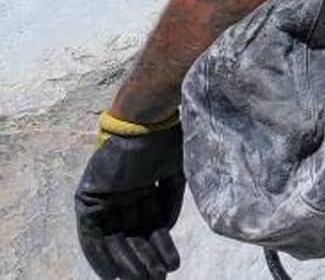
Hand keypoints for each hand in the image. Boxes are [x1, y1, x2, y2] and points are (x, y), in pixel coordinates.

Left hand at [75, 112, 184, 278]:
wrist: (147, 120)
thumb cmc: (165, 139)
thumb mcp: (175, 174)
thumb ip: (169, 204)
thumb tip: (163, 232)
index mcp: (143, 184)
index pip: (150, 223)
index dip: (159, 246)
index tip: (170, 265)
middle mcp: (123, 193)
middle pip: (133, 235)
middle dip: (146, 259)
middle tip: (159, 278)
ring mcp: (105, 196)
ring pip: (115, 239)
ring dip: (130, 261)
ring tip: (148, 278)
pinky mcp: (89, 197)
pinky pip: (92, 234)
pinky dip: (103, 255)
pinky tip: (118, 273)